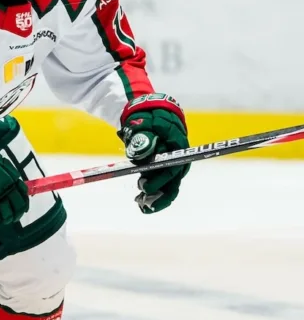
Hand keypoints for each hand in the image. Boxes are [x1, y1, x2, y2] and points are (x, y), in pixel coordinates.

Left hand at [118, 93, 189, 213]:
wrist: (152, 114)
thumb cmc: (148, 118)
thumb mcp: (143, 124)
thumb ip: (143, 137)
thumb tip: (142, 153)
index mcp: (177, 146)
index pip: (172, 168)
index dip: (160, 180)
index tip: (145, 188)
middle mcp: (178, 158)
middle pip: (173, 182)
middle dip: (158, 195)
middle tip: (140, 200)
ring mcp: (172, 165)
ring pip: (169, 187)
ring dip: (156, 198)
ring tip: (140, 205)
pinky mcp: (164, 169)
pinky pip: (163, 185)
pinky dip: (153, 194)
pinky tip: (141, 203)